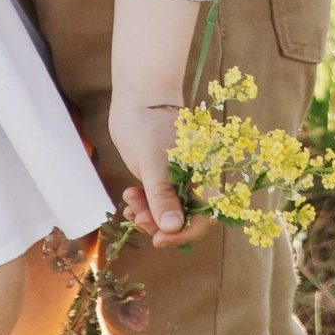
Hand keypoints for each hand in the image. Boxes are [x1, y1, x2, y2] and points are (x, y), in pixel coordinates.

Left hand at [107, 0, 207, 242]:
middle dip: (161, 225)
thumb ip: (163, 194)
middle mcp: (194, 179)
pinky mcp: (161, 177)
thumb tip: (172, 228)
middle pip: (185, 218)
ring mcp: (178, 179)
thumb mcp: (154, 161)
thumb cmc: (149, 122)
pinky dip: (142, 206)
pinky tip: (129, 198)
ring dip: (148, 216)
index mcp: (203, 174)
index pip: (206, 215)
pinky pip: (155, 202)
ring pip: (168, 213)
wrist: (138, 97)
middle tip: (137, 220)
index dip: (185, 232)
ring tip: (129, 206)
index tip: (159, 237)